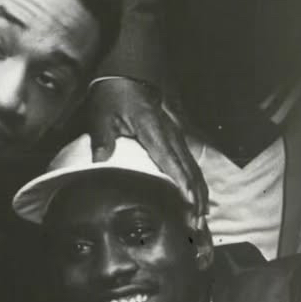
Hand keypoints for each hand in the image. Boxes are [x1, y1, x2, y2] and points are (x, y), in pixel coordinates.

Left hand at [88, 77, 206, 222]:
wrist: (125, 76)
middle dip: (195, 199)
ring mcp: (176, 136)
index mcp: (152, 130)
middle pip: (189, 170)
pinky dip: (197, 183)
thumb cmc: (112, 97)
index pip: (171, 161)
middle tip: (196, 225)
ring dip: (199, 194)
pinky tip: (198, 199)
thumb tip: (99, 160)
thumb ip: (103, 139)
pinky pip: (191, 164)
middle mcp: (170, 135)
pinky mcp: (175, 138)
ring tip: (201, 220)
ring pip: (194, 169)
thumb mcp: (101, 116)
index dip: (182, 184)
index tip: (190, 204)